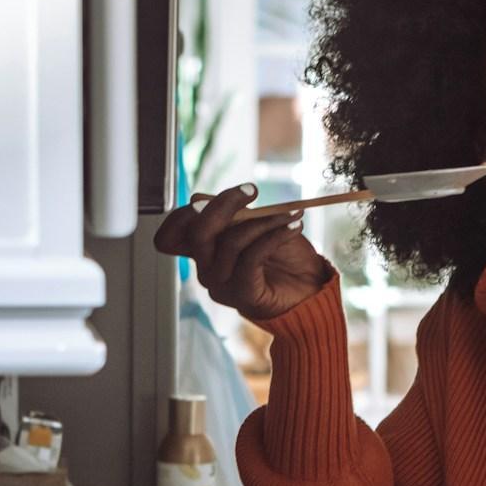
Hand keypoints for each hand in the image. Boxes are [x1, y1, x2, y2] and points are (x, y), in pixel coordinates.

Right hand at [152, 183, 332, 321]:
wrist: (312, 289)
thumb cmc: (285, 257)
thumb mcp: (255, 225)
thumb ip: (229, 214)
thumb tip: (199, 199)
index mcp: (204, 252)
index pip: (172, 233)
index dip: (191, 210)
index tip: (236, 192)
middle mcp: (207, 270)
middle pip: (198, 233)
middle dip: (225, 204)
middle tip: (252, 190)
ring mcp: (222, 285)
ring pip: (230, 242)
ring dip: (264, 221)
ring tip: (291, 215)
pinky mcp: (243, 295)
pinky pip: (251, 257)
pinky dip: (275, 236)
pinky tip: (293, 227)